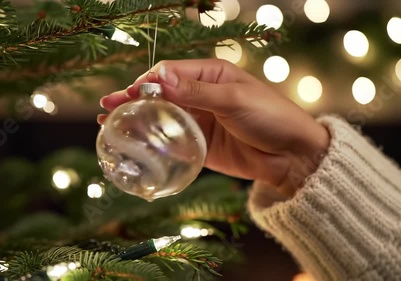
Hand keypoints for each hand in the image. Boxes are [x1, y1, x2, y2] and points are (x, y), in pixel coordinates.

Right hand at [98, 59, 329, 196]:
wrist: (292, 157)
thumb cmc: (271, 118)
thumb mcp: (234, 100)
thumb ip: (196, 91)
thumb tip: (159, 78)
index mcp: (211, 75)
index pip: (169, 73)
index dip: (146, 82)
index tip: (128, 95)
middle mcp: (201, 94)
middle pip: (160, 94)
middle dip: (133, 99)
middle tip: (108, 108)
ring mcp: (199, 119)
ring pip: (161, 116)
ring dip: (137, 119)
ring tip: (109, 123)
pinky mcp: (199, 142)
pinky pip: (171, 138)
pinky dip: (152, 139)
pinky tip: (134, 141)